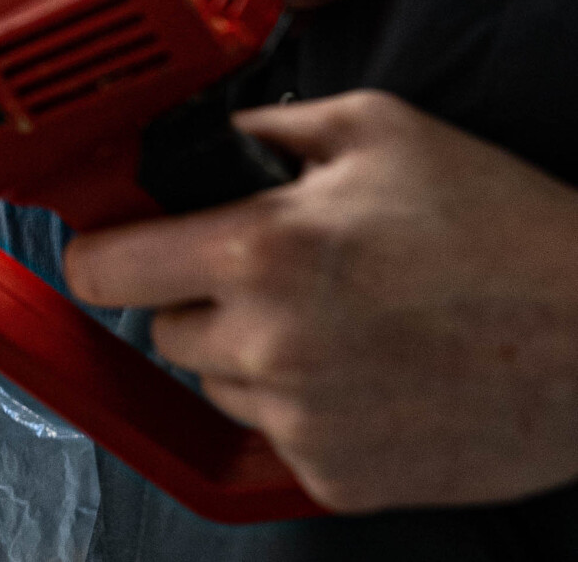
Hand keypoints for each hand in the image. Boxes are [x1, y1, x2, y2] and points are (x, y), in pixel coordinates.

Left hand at [65, 92, 577, 511]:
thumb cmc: (505, 228)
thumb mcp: (378, 130)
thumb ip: (265, 130)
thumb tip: (196, 141)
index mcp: (260, 254)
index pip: (101, 268)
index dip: (103, 251)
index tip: (116, 246)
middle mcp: (269, 345)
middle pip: (161, 329)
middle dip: (200, 299)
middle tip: (282, 275)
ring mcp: (304, 421)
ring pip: (217, 385)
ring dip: (252, 357)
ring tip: (342, 321)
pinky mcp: (339, 477)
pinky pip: (277, 436)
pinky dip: (307, 410)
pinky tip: (371, 372)